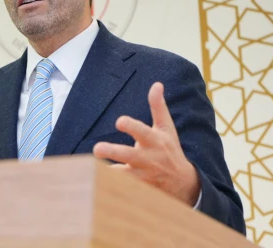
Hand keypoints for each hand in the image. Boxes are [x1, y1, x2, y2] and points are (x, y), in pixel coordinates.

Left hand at [93, 82, 200, 205]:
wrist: (183, 183)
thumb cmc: (169, 149)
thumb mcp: (166, 128)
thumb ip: (158, 107)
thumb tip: (156, 84)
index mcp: (154, 140)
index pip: (143, 132)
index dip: (132, 126)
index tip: (119, 121)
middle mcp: (148, 158)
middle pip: (128, 155)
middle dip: (113, 152)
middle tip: (96, 148)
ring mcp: (142, 175)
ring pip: (121, 175)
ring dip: (106, 171)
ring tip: (89, 168)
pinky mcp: (136, 188)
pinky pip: (119, 187)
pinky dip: (106, 184)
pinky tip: (93, 180)